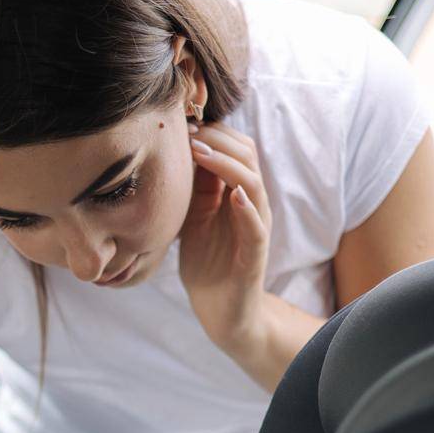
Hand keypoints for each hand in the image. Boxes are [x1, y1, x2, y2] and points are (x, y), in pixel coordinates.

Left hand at [178, 121, 273, 357]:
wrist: (220, 310)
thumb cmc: (206, 262)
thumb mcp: (193, 218)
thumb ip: (193, 188)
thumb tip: (177, 151)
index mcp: (235, 193)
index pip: (234, 149)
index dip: (211, 132)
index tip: (182, 122)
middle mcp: (250, 205)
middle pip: (247, 156)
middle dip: (217, 139)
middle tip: (187, 129)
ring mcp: (255, 227)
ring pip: (254, 183)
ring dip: (227, 165)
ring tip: (200, 152)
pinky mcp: (255, 255)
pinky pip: (257, 226)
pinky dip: (247, 208)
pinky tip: (234, 194)